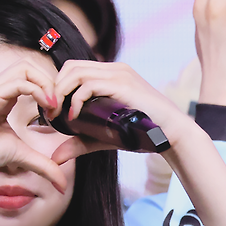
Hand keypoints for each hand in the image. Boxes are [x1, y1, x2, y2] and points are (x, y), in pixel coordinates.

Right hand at [0, 60, 66, 190]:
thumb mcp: (22, 156)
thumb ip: (44, 165)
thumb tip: (62, 185)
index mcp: (3, 97)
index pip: (30, 77)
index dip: (50, 90)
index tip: (59, 112)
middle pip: (29, 66)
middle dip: (51, 81)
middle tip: (59, 106)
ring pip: (25, 68)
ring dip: (47, 85)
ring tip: (54, 107)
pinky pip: (19, 83)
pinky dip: (39, 92)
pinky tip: (46, 109)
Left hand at [48, 60, 200, 162]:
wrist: (173, 135)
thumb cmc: (144, 134)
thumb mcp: (106, 136)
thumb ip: (80, 143)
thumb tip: (55, 158)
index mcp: (113, 74)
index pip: (74, 69)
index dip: (58, 86)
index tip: (53, 110)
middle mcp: (115, 69)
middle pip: (70, 67)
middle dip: (55, 88)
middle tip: (51, 112)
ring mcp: (120, 75)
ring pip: (76, 72)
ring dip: (61, 93)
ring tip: (60, 114)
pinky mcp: (123, 85)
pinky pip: (89, 85)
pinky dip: (76, 100)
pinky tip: (74, 116)